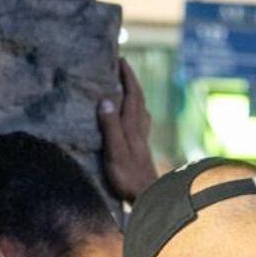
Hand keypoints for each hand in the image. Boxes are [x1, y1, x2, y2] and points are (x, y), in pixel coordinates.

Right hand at [98, 58, 156, 203]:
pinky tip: (133, 119)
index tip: (121, 59)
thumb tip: (106, 100)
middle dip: (131, 82)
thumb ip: (110, 126)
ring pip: (141, 111)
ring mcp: (143, 140)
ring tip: (126, 89)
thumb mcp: (115, 151)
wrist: (149, 197)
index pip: (132, 95)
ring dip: (135, 96)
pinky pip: (140, 123)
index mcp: (132, 126)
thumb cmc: (128, 177)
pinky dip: (135, 113)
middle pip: (139, 99)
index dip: (127, 77)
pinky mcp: (142, 150)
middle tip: (123, 68)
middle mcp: (140, 129)